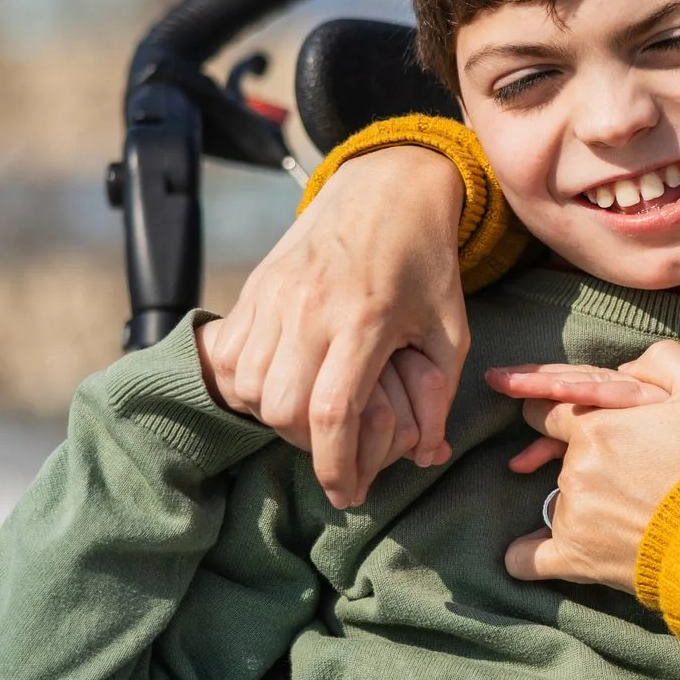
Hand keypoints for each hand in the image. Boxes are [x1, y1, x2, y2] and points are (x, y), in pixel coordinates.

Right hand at [204, 145, 468, 507]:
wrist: (386, 186)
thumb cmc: (425, 263)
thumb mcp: (450, 328)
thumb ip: (438, 395)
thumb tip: (426, 456)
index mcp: (365, 320)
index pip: (330, 413)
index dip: (336, 466)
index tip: (348, 493)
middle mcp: (309, 308)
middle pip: (281, 407)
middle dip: (305, 444)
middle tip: (333, 448)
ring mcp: (274, 295)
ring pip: (249, 386)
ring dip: (274, 415)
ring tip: (309, 416)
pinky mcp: (254, 288)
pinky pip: (229, 355)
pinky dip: (247, 382)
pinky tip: (279, 384)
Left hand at [490, 342, 679, 590]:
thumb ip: (663, 361)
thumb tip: (626, 369)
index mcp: (597, 424)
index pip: (548, 408)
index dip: (551, 410)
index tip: (546, 415)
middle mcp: (577, 468)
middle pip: (557, 457)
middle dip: (576, 458)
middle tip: (617, 471)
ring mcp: (574, 516)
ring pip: (556, 501)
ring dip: (578, 502)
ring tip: (623, 513)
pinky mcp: (577, 558)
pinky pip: (529, 559)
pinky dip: (526, 556)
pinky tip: (524, 551)